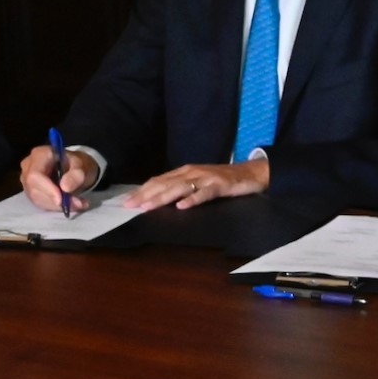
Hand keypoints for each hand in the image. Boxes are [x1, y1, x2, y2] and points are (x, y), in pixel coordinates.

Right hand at [20, 144, 100, 211]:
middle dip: (55, 200)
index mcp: (39, 154)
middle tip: (78, 204)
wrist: (75, 168)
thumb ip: (76, 174)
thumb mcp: (82, 165)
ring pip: (37, 199)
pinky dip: (56, 207)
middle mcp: (28, 166)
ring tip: (78, 203)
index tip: (61, 200)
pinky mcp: (30, 191)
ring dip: (58, 206)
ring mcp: (27, 180)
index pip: (35, 175)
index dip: (46, 189)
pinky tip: (71, 205)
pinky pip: (40, 203)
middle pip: (34, 189)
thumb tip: (65, 187)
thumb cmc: (76, 163)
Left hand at [125, 157, 268, 209]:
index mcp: (185, 171)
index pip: (158, 180)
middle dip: (145, 195)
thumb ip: (181, 187)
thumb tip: (159, 198)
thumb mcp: (199, 181)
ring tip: (149, 206)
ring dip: (163, 197)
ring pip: (180, 188)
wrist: (251, 173)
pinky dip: (193, 199)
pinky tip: (182, 207)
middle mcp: (192, 172)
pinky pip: (204, 194)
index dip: (142, 190)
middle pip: (165, 183)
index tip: (126, 201)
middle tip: (129, 205)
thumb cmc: (223, 179)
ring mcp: (206, 178)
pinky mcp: (220, 186)